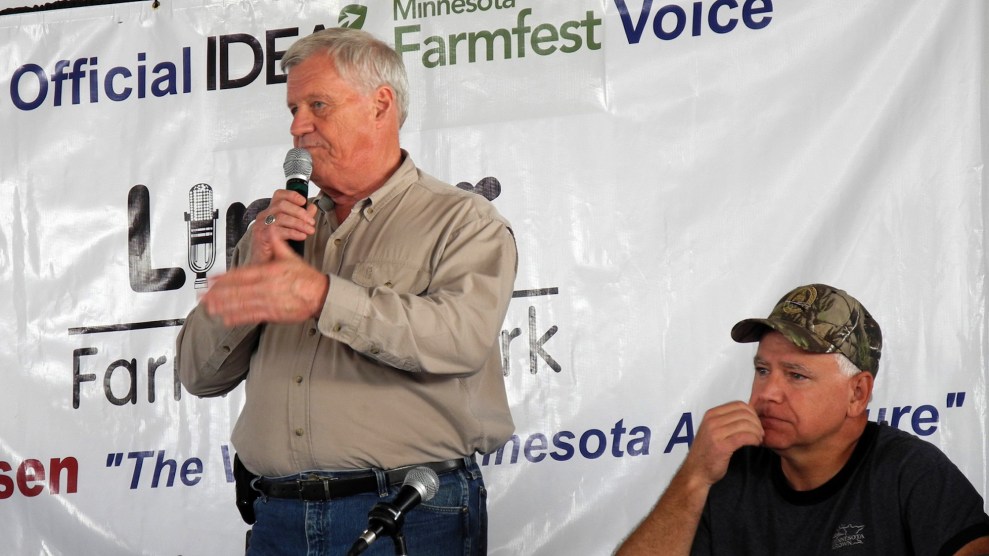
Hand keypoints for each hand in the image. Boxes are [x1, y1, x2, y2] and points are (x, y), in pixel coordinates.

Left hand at [202, 237, 328, 325]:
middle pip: (237, 290)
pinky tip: (227, 318)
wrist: (319, 295)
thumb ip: (277, 243)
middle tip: (203, 296)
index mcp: (268, 272)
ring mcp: (267, 301)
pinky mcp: (272, 313)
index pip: (241, 274)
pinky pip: (251, 316)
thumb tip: (271, 230)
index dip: (223, 278)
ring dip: (224, 306)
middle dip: (218, 294)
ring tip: (210, 307)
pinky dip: (238, 317)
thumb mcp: (291, 256)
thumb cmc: (306, 278)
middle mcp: (265, 287)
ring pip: (241, 304)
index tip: (211, 280)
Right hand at [251, 189, 316, 263]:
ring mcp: (261, 225)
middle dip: (300, 212)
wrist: (264, 264)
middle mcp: (263, 216)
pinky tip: (302, 236)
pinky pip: (278, 230)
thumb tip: (312, 207)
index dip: (292, 195)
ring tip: (310, 230)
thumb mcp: (291, 229)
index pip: (279, 195)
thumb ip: (301, 217)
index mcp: (270, 211)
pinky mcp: (261, 236)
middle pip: (282, 205)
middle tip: (311, 222)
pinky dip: (293, 232)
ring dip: (299, 223)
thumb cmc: (275, 247)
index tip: (304, 201)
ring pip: (281, 217)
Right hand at [681, 401, 763, 486]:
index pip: (738, 404)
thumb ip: (726, 421)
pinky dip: (754, 439)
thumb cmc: (706, 453)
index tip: (756, 423)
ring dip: (757, 431)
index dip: (752, 412)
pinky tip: (755, 444)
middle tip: (760, 433)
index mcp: (711, 414)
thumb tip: (749, 415)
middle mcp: (712, 421)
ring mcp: (715, 433)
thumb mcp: (712, 430)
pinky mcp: (722, 446)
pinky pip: (745, 436)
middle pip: (744, 413)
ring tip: (758, 439)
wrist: (695, 472)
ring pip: (746, 424)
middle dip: (757, 422)